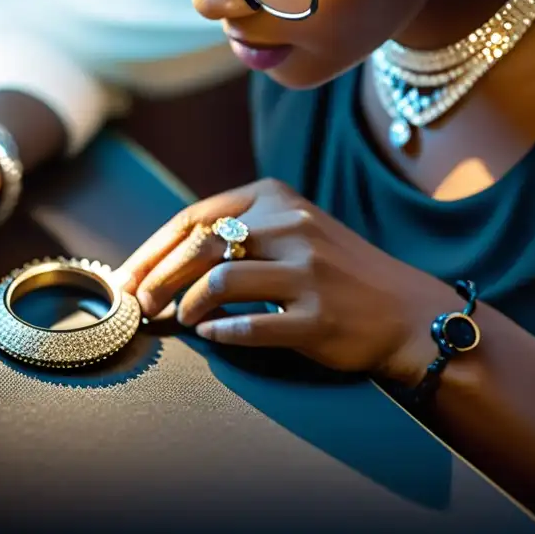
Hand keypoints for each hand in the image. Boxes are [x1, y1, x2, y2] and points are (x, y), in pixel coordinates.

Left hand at [115, 178, 454, 384]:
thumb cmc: (337, 270)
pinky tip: (210, 335)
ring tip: (177, 319)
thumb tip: (165, 257)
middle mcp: (291, 227)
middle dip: (156, 278)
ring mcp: (307, 272)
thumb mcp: (293, 228)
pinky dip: (221, 332)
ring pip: (219, 282)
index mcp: (276, 198)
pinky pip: (251, 325)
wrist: (407, 311)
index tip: (126, 276)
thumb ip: (239, 231)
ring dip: (186, 304)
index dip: (152, 250)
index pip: (194, 218)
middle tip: (137, 304)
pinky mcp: (317, 316)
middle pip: (199, 248)